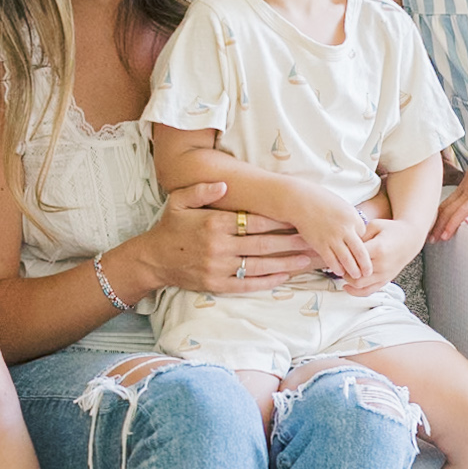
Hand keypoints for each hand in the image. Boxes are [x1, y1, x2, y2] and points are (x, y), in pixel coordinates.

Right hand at [134, 179, 318, 294]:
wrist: (153, 259)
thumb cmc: (170, 227)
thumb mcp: (180, 201)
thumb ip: (202, 190)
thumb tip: (225, 183)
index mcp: (213, 224)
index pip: (255, 221)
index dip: (280, 220)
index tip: (299, 219)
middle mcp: (219, 247)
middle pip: (264, 244)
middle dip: (292, 241)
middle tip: (314, 238)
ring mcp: (219, 268)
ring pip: (260, 265)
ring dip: (287, 262)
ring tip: (309, 258)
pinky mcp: (217, 285)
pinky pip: (248, 283)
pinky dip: (269, 280)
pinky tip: (286, 275)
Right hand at [284, 182, 371, 284]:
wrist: (300, 201)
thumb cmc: (321, 200)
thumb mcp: (342, 205)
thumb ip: (351, 218)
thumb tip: (357, 229)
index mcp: (353, 218)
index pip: (365, 236)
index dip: (366, 244)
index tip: (365, 251)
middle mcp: (345, 229)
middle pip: (361, 252)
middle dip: (366, 264)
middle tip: (369, 272)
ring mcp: (333, 238)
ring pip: (347, 259)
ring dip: (353, 270)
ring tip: (356, 276)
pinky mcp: (320, 244)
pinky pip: (331, 260)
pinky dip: (337, 267)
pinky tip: (339, 271)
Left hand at [339, 216, 420, 295]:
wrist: (410, 239)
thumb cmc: (392, 230)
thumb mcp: (375, 225)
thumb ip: (360, 235)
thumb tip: (345, 245)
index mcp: (378, 249)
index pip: (354, 257)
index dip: (342, 256)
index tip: (336, 251)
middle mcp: (382, 264)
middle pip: (355, 273)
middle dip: (343, 269)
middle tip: (337, 262)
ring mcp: (384, 274)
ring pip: (360, 285)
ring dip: (348, 279)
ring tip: (342, 272)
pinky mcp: (385, 280)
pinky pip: (369, 291)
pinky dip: (356, 292)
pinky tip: (347, 286)